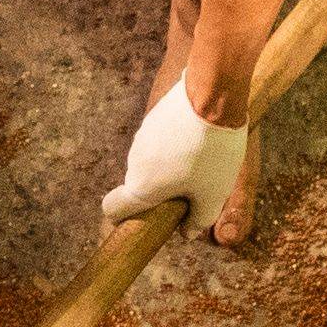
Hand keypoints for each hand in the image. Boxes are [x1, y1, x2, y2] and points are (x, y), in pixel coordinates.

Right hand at [104, 81, 250, 236]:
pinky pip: (159, 142)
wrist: (213, 95)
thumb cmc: (212, 152)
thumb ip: (199, 218)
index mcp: (142, 188)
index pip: (112, 209)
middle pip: (140, 186)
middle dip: (162, 192)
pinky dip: (174, 145)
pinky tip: (200, 137)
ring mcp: (141, 139)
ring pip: (151, 163)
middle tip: (195, 186)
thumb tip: (188, 231)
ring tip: (203, 158)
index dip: (122, 218)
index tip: (145, 218)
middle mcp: (134, 164)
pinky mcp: (153, 118)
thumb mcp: (214, 193)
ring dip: (170, 167)